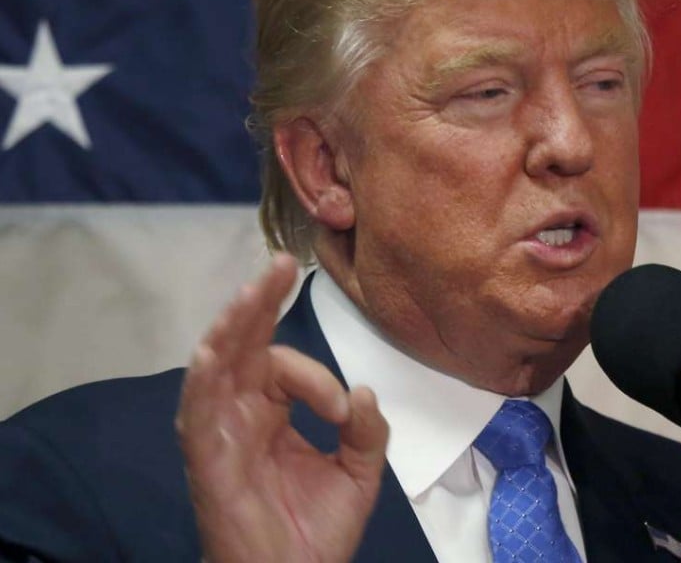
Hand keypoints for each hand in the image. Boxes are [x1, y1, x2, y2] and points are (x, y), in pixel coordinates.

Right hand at [176, 255, 388, 562]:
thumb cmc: (315, 535)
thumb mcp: (357, 473)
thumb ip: (365, 430)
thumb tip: (362, 390)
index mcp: (272, 415)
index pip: (284, 367)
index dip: (317, 377)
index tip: (342, 408)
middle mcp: (241, 416)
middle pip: (243, 347)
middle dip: (260, 303)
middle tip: (281, 263)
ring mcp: (220, 434)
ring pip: (218, 366)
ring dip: (233, 326)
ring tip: (253, 290)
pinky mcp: (208, 460)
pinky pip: (197, 413)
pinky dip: (202, 380)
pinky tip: (214, 349)